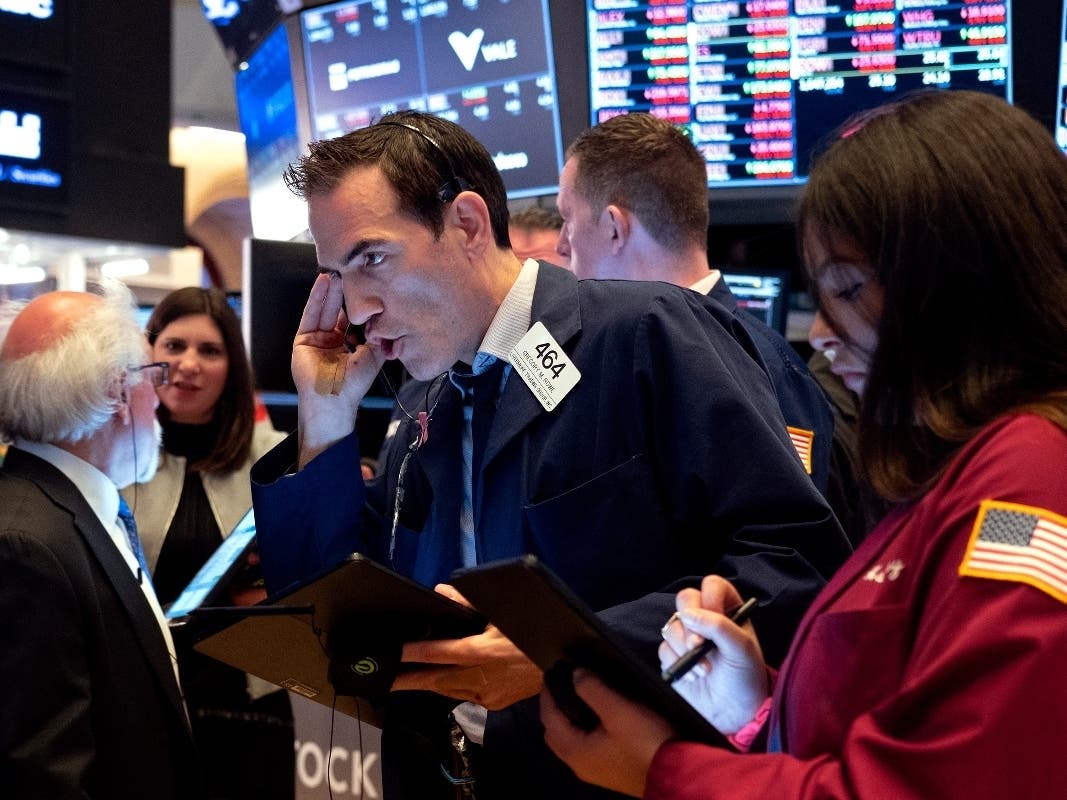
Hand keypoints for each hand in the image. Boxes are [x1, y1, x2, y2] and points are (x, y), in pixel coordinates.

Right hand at [293, 273, 383, 465]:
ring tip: (337, 273)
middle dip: (343, 294)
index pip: (350, 321)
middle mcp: (330, 342)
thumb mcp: (373, 357)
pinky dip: (316, 297)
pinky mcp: (303, 339)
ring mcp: (315, 340)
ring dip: (330, 292)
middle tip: (350, 273)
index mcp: (346, 347)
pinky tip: (323, 282)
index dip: (356, 306)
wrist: (334, 399)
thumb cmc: (353, 384)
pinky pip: (310, 314)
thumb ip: (379, 338)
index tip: (364, 288)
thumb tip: (387, 321)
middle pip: (336, 312)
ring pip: (324, 310)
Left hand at [390, 585, 542, 708]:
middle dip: (409, 680)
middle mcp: (480, 677)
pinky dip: (452, 688)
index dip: (413, 653)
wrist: (564, 663)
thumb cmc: (532, 633)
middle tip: (387, 679)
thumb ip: (470, 604)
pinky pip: (465, 695)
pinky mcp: (494, 703)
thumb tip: (443, 592)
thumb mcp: (504, 612)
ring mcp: (487, 694)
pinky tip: (446, 680)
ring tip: (409, 680)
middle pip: (437, 680)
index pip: (438, 652)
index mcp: (481, 651)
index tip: (394, 652)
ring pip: (449, 690)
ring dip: (430, 684)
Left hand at [541, 669, 675, 797]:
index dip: (547, 694)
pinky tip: (596, 718)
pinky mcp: (610, 771)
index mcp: (575, 751)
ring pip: (570, 741)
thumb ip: (592, 689)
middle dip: (554, 709)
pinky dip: (581, 729)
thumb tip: (575, 674)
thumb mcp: (618, 710)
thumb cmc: (645, 741)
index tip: (550, 673)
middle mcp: (579, 765)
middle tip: (561, 684)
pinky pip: (585, 746)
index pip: (548, 718)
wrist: (678, 773)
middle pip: (554, 733)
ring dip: (568, 720)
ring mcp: (595, 770)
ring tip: (578, 696)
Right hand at [658, 575, 768, 733]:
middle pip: (685, 598)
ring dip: (685, 647)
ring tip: (704, 669)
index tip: (713, 617)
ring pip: (671, 624)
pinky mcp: (673, 657)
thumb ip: (720, 626)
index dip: (710, 598)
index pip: (712, 586)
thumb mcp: (743, 650)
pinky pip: (664, 648)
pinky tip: (694, 676)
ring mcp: (687, 637)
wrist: (734, 715)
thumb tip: (689, 614)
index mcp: (728, 611)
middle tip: (699, 645)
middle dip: (690, 622)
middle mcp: (706, 619)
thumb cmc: (746, 679)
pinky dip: (677, 662)